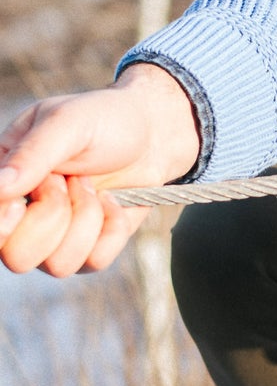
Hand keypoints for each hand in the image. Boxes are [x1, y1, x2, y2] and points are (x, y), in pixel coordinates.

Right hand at [0, 64, 201, 276]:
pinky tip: (113, 201)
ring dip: (85, 218)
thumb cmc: (103, 119)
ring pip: (58, 265)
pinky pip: (94, 262)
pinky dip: (111, 228)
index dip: (3, 225)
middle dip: (52, 216)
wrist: (153, 135)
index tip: (23, 203)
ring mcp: (56, 237)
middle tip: (70, 179)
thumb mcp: (66, 123)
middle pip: (16, 257)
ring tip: (92, 185)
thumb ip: (31, 155)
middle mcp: (24, 215)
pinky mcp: (90, 248)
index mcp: (5, 181)